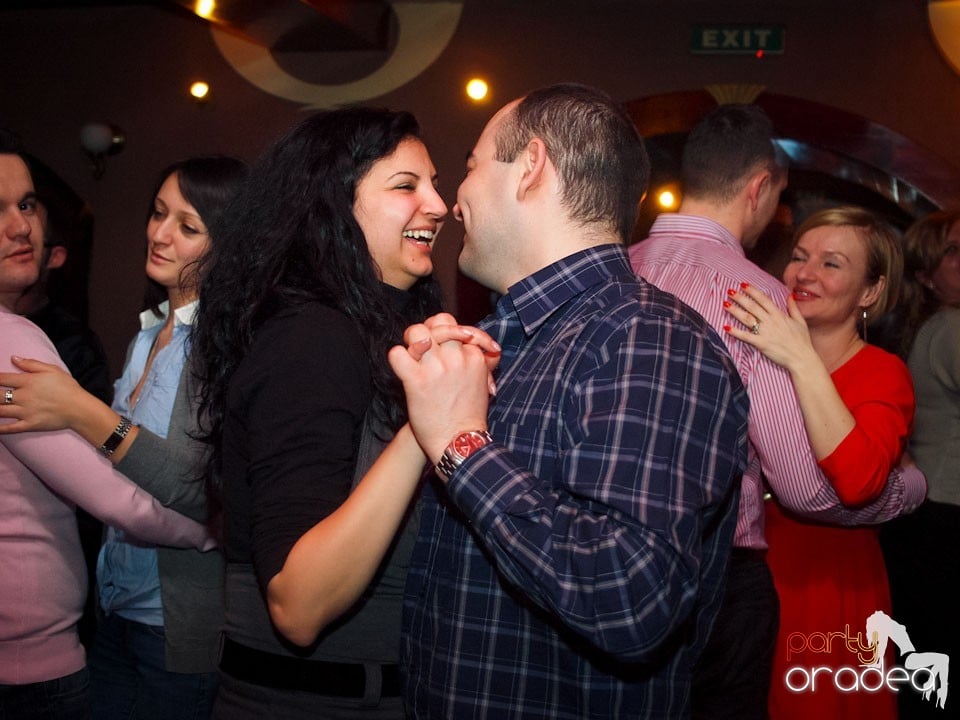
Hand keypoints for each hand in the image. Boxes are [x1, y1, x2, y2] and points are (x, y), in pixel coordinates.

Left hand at [0, 356, 84, 432]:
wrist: (80, 409)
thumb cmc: (69, 388)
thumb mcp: (53, 370)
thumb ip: (31, 364)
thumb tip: (14, 358)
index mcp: (28, 382)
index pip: (2, 379)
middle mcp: (23, 397)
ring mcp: (25, 412)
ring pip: (0, 411)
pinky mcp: (30, 425)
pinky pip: (10, 428)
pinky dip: (0, 428)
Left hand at [388, 335, 490, 466]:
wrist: (459, 442)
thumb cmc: (469, 414)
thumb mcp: (483, 381)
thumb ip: (483, 360)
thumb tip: (478, 345)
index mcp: (473, 356)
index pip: (454, 325)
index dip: (444, 332)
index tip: (440, 345)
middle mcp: (456, 357)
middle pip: (438, 323)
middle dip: (428, 331)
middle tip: (423, 347)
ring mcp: (437, 368)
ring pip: (417, 332)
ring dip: (412, 342)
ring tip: (413, 357)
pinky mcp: (417, 380)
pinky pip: (398, 353)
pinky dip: (397, 357)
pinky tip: (402, 367)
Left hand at [723, 284, 816, 371]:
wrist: (802, 358)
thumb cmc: (802, 341)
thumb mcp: (800, 321)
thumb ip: (793, 307)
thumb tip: (790, 295)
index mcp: (779, 315)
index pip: (763, 299)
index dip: (752, 291)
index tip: (743, 285)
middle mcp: (771, 321)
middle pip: (752, 306)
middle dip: (740, 298)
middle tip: (729, 291)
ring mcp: (766, 332)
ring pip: (747, 318)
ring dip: (735, 311)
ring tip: (725, 304)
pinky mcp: (761, 343)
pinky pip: (746, 336)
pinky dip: (735, 332)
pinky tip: (726, 327)